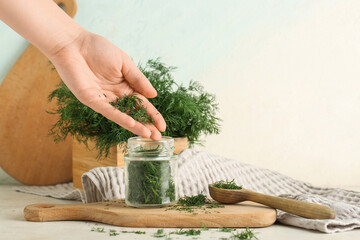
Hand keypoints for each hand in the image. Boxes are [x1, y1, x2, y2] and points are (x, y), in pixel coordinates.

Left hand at [49, 31, 165, 139]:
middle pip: (134, 114)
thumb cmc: (98, 49)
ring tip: (148, 135)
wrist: (74, 43)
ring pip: (122, 116)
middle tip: (158, 137)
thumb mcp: (125, 63)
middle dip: (146, 125)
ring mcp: (103, 100)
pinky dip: (120, 117)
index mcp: (125, 86)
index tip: (163, 126)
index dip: (152, 115)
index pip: (142, 104)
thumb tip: (154, 95)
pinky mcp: (91, 100)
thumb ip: (138, 79)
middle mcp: (115, 96)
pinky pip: (108, 111)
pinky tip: (132, 124)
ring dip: (135, 126)